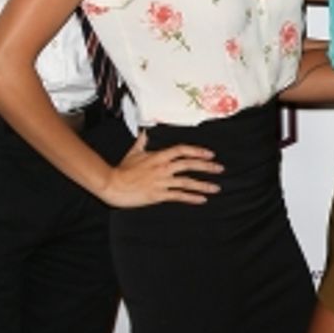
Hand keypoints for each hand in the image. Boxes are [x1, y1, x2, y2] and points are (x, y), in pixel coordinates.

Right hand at [103, 132, 222, 207]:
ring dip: (203, 185)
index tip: (209, 154)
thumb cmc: (122, 170)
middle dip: (207, 166)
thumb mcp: (134, 152)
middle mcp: (163, 168)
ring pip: (187, 182)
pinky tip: (202, 199)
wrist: (113, 184)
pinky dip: (191, 198)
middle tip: (220, 169)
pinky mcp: (159, 195)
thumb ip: (142, 142)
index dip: (197, 151)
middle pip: (189, 164)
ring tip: (216, 188)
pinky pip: (179, 196)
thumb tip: (145, 133)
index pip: (182, 150)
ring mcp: (162, 181)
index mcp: (158, 156)